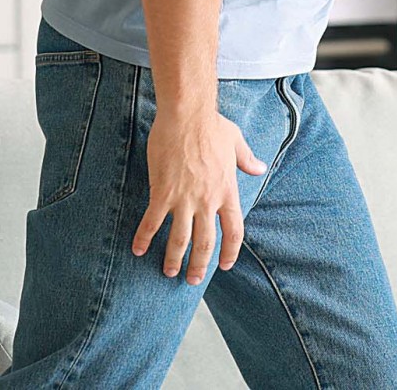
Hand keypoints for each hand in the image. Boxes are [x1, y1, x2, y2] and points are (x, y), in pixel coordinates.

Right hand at [132, 107, 267, 283]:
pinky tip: (137, 250)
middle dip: (199, 264)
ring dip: (174, 258)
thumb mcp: (236, 141)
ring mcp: (185, 198)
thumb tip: (259, 168)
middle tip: (192, 280)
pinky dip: (144, 238)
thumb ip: (247, 159)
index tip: (224, 265)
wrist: (187, 115)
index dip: (230, 251)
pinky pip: (152, 221)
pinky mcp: (162, 192)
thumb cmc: (212, 125)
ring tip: (169, 272)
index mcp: (228, 190)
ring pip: (180, 238)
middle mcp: (208, 200)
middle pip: (206, 242)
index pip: (234, 230)